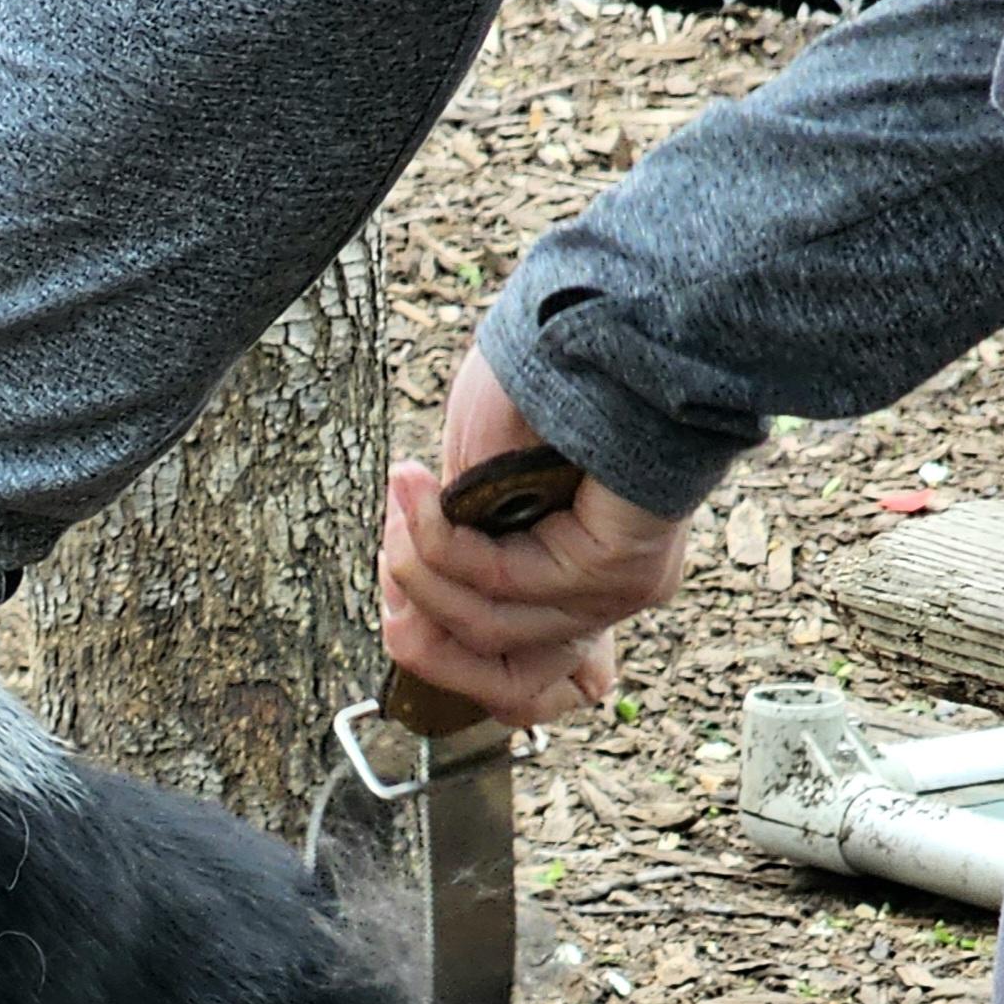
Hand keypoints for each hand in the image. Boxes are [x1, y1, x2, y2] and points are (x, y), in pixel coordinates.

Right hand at [378, 344, 691, 726]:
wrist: (601, 321)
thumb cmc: (543, 384)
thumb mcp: (477, 486)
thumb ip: (456, 550)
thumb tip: (409, 615)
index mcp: (576, 585)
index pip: (517, 682)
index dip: (439, 657)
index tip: (392, 606)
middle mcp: (603, 600)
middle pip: (497, 676)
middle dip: (418, 621)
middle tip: (386, 550)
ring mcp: (616, 591)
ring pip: (490, 628)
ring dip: (422, 568)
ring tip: (399, 508)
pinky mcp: (617, 568)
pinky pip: (507, 586)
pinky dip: (447, 546)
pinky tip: (423, 502)